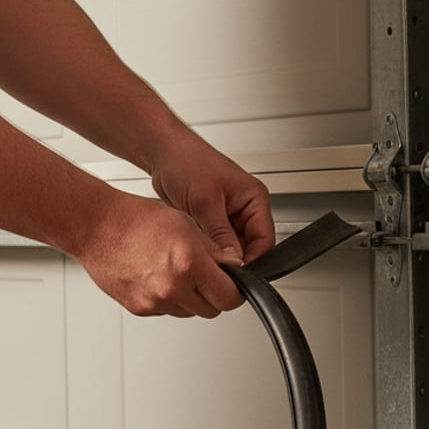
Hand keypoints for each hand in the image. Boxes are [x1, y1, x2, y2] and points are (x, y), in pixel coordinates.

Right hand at [77, 193, 244, 317]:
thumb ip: (214, 250)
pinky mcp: (140, 309)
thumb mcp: (186, 223)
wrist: (96, 227)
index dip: (236, 291)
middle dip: (215, 295)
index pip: (229, 297)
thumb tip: (233, 267)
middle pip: (212, 310)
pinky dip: (170, 299)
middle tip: (208, 276)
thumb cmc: (134, 219)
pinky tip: (160, 276)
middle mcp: (172, 287)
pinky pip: (167, 310)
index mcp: (189, 263)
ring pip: (190, 312)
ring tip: (177, 271)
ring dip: (192, 298)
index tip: (235, 285)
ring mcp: (155, 301)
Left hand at [149, 132, 274, 265]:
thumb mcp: (205, 201)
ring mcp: (228, 217)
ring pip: (231, 249)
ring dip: (219, 255)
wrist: (163, 153)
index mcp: (255, 199)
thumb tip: (234, 263)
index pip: (265, 241)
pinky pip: (216, 245)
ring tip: (203, 254)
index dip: (253, 261)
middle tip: (216, 268)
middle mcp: (245, 210)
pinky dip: (208, 250)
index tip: (236, 275)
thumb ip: (221, 235)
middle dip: (234, 259)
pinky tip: (196, 249)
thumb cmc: (187, 161)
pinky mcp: (212, 223)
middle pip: (250, 248)